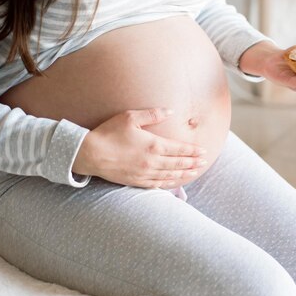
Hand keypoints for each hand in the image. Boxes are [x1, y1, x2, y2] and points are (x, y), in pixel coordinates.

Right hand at [72, 108, 207, 188]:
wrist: (90, 154)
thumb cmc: (109, 133)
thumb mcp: (130, 117)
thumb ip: (152, 114)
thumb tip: (170, 111)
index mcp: (153, 145)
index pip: (179, 149)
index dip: (192, 151)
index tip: (203, 151)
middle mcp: (152, 161)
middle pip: (178, 163)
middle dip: (193, 163)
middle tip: (204, 162)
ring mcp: (144, 173)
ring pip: (170, 175)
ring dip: (184, 174)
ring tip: (195, 172)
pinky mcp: (136, 180)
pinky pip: (157, 184)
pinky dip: (169, 183)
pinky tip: (174, 181)